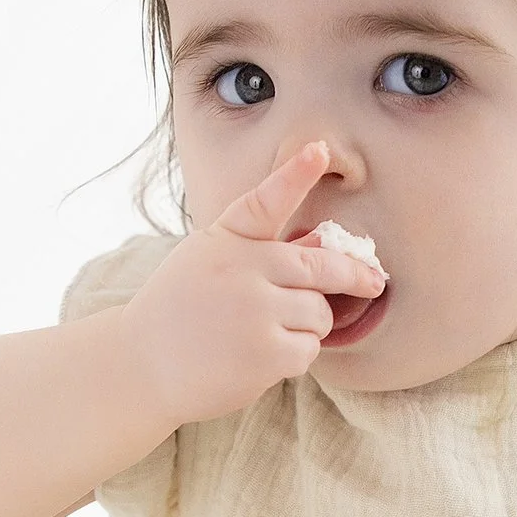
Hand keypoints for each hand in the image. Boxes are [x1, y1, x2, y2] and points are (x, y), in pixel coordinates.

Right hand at [120, 141, 387, 425]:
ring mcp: (255, 310)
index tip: (320, 149)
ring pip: (320, 313)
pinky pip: (309, 349)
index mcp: (226, 240)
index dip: (294, 174)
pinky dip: (295, 356)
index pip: (265, 202)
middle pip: (321, 267)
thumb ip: (265, 253)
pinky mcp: (265, 352)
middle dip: (354, 276)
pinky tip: (261, 359)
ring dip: (307, 326)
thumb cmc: (180, 313)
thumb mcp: (212, 267)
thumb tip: (322, 244)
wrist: (141, 367)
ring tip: (266, 334)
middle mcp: (242, 268)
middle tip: (375, 282)